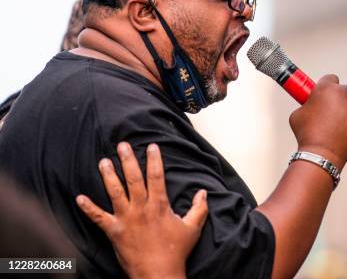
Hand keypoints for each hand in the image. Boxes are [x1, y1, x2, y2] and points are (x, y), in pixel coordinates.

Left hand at [76, 142, 207, 278]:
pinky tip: (79, 198)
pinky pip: (99, 218)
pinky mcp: (114, 231)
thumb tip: (203, 192)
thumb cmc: (176, 252)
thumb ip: (199, 208)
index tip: (152, 146)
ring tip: (103, 161)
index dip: (155, 160)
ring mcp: (126, 219)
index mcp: (160, 205)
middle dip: (128, 160)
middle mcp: (141, 208)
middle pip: (134, 179)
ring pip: (115, 192)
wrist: (158, 274)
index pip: (157, 176)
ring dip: (109, 176)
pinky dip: (89, 208)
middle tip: (122, 145)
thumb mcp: (192, 228)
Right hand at [289, 74, 346, 169]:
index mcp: (327, 88)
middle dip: (336, 100)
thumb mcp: (298, 113)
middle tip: (328, 113)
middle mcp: (345, 93)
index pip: (329, 79)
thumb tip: (311, 105)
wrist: (322, 154)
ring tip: (339, 126)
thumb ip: (308, 104)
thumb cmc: (308, 135)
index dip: (325, 88)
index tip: (323, 96)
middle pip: (342, 92)